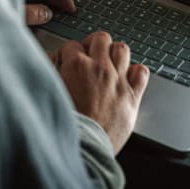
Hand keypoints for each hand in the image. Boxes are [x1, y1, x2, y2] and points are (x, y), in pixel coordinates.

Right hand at [51, 32, 149, 153]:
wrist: (83, 150)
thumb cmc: (65, 126)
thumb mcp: (49, 93)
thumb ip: (48, 71)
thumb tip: (49, 58)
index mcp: (76, 67)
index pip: (72, 44)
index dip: (68, 52)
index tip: (67, 61)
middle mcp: (100, 69)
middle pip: (101, 38)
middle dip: (93, 44)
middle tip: (89, 55)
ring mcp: (118, 81)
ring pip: (123, 49)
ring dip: (115, 54)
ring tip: (109, 63)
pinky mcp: (132, 97)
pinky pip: (142, 72)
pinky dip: (136, 72)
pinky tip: (127, 78)